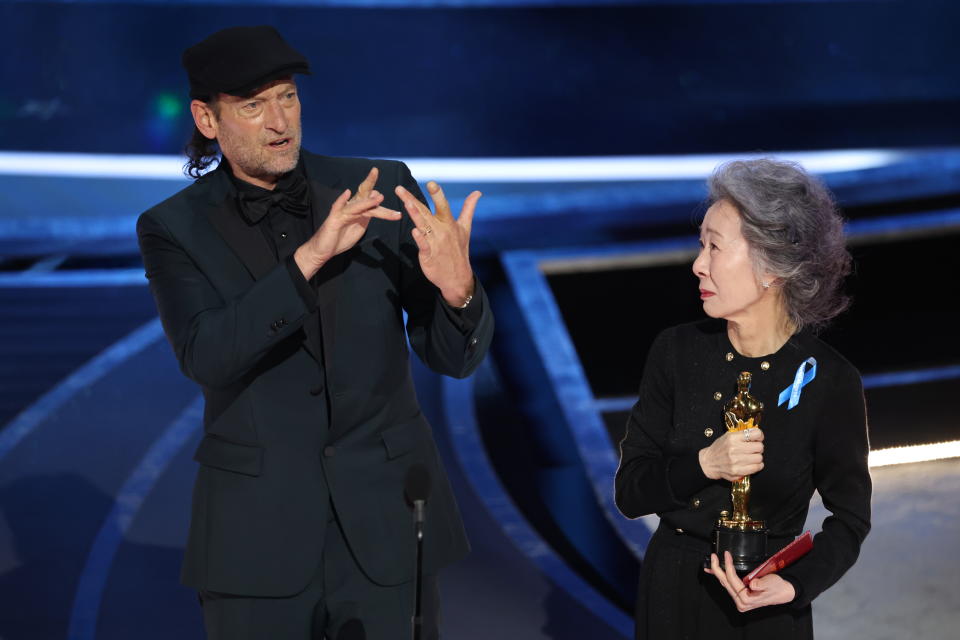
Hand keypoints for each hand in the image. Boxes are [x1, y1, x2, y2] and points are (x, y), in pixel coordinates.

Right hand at [295, 167, 401, 278]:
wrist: (323, 251)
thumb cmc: (340, 239)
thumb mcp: (359, 228)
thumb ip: (367, 216)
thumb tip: (377, 206)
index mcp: (357, 210)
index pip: (369, 199)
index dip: (378, 196)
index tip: (393, 194)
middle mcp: (349, 208)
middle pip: (361, 194)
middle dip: (369, 182)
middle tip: (375, 170)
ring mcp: (341, 213)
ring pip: (356, 205)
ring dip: (367, 201)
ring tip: (379, 197)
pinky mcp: (333, 220)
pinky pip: (338, 208)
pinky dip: (341, 200)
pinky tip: (347, 193)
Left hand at [395, 181, 480, 306]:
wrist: (457, 277)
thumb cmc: (459, 250)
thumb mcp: (465, 228)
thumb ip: (469, 208)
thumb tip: (477, 192)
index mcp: (449, 223)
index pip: (442, 205)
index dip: (437, 194)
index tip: (431, 183)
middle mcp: (442, 230)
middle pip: (425, 212)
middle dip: (412, 200)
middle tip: (400, 189)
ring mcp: (435, 243)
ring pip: (423, 225)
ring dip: (414, 214)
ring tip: (406, 203)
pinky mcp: (429, 255)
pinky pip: (424, 245)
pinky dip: (420, 239)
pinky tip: (414, 231)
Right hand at [699, 427, 763, 480]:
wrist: (708, 462)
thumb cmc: (720, 448)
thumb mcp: (728, 436)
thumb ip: (742, 434)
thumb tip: (758, 435)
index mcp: (732, 438)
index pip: (756, 434)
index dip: (759, 436)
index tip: (757, 438)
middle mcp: (734, 449)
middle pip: (759, 447)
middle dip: (758, 447)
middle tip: (753, 449)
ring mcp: (735, 461)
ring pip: (759, 458)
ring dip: (757, 457)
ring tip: (752, 457)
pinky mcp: (737, 471)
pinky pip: (756, 468)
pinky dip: (757, 466)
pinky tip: (752, 464)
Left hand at [704, 551, 795, 611]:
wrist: (783, 593)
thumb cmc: (777, 587)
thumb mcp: (771, 583)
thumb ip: (761, 583)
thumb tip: (753, 584)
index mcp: (747, 599)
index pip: (732, 580)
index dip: (728, 566)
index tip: (726, 554)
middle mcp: (741, 602)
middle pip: (725, 583)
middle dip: (717, 569)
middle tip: (713, 556)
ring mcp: (740, 601)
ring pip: (725, 584)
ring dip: (717, 573)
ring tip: (712, 562)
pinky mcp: (740, 597)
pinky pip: (728, 586)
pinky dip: (722, 577)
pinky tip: (715, 572)